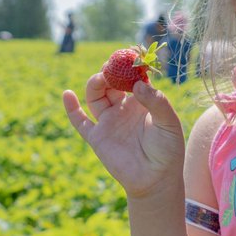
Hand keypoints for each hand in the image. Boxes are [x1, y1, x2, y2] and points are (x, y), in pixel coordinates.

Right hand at [62, 75, 185, 199]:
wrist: (156, 179)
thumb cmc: (168, 150)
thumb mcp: (169, 124)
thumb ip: (158, 103)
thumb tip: (138, 85)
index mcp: (144, 102)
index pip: (135, 78)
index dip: (131, 66)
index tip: (129, 55)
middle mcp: (125, 108)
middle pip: (112, 83)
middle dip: (111, 72)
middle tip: (112, 65)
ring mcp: (110, 121)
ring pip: (96, 96)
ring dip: (96, 84)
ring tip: (101, 78)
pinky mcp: (97, 137)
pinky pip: (80, 121)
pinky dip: (71, 108)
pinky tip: (67, 94)